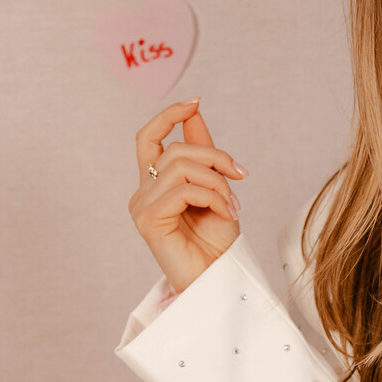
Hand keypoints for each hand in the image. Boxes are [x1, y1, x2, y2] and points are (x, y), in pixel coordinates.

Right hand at [129, 98, 247, 295]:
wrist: (219, 279)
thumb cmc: (217, 242)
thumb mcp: (217, 187)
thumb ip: (203, 154)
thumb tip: (195, 113)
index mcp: (155, 184)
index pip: (149, 138)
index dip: (169, 116)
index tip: (196, 102)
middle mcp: (142, 193)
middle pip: (175, 150)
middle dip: (215, 156)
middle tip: (239, 175)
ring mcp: (142, 207)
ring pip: (181, 167)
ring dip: (217, 181)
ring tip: (232, 203)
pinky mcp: (148, 221)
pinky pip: (183, 190)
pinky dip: (213, 197)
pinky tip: (225, 213)